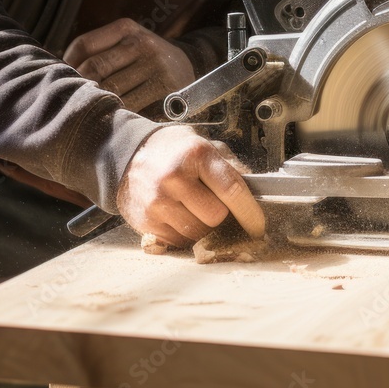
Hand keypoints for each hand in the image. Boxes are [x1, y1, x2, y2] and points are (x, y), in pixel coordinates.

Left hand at [64, 18, 194, 111]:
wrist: (192, 69)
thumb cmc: (146, 61)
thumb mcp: (126, 44)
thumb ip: (97, 53)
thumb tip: (54, 72)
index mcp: (127, 28)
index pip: (84, 44)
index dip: (67, 65)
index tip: (61, 80)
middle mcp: (142, 43)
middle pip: (95, 68)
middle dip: (79, 87)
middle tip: (69, 102)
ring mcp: (156, 66)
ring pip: (111, 91)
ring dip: (95, 104)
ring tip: (85, 114)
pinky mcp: (167, 89)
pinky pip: (131, 107)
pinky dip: (116, 115)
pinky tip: (110, 120)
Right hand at [117, 126, 264, 246]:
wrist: (130, 154)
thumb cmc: (175, 150)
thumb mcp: (206, 146)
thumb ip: (232, 166)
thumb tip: (257, 189)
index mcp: (196, 155)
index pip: (232, 190)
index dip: (250, 212)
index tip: (258, 225)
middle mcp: (175, 178)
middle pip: (216, 217)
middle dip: (223, 216)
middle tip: (219, 208)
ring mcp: (158, 201)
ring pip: (197, 233)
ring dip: (204, 228)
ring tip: (197, 210)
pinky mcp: (145, 221)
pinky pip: (178, 241)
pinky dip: (185, 234)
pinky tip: (180, 216)